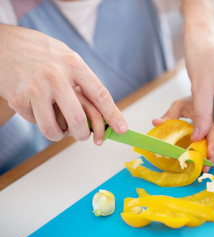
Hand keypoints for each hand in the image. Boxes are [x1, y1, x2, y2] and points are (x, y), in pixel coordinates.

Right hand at [0, 24, 126, 143]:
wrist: (2, 43)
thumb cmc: (40, 52)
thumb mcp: (66, 57)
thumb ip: (82, 79)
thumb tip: (102, 109)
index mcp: (74, 64)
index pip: (100, 95)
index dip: (114, 115)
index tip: (122, 129)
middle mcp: (57, 76)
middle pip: (78, 119)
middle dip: (82, 134)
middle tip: (82, 136)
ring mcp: (36, 87)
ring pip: (53, 129)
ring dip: (58, 135)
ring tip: (58, 129)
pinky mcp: (17, 97)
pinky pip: (34, 121)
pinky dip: (37, 120)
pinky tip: (34, 106)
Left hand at [153, 96, 213, 171]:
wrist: (205, 96)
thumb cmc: (191, 102)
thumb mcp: (179, 106)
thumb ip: (168, 115)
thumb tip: (156, 122)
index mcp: (206, 113)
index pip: (210, 128)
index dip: (210, 142)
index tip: (206, 153)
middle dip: (213, 154)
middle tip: (205, 166)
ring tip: (206, 167)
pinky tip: (209, 162)